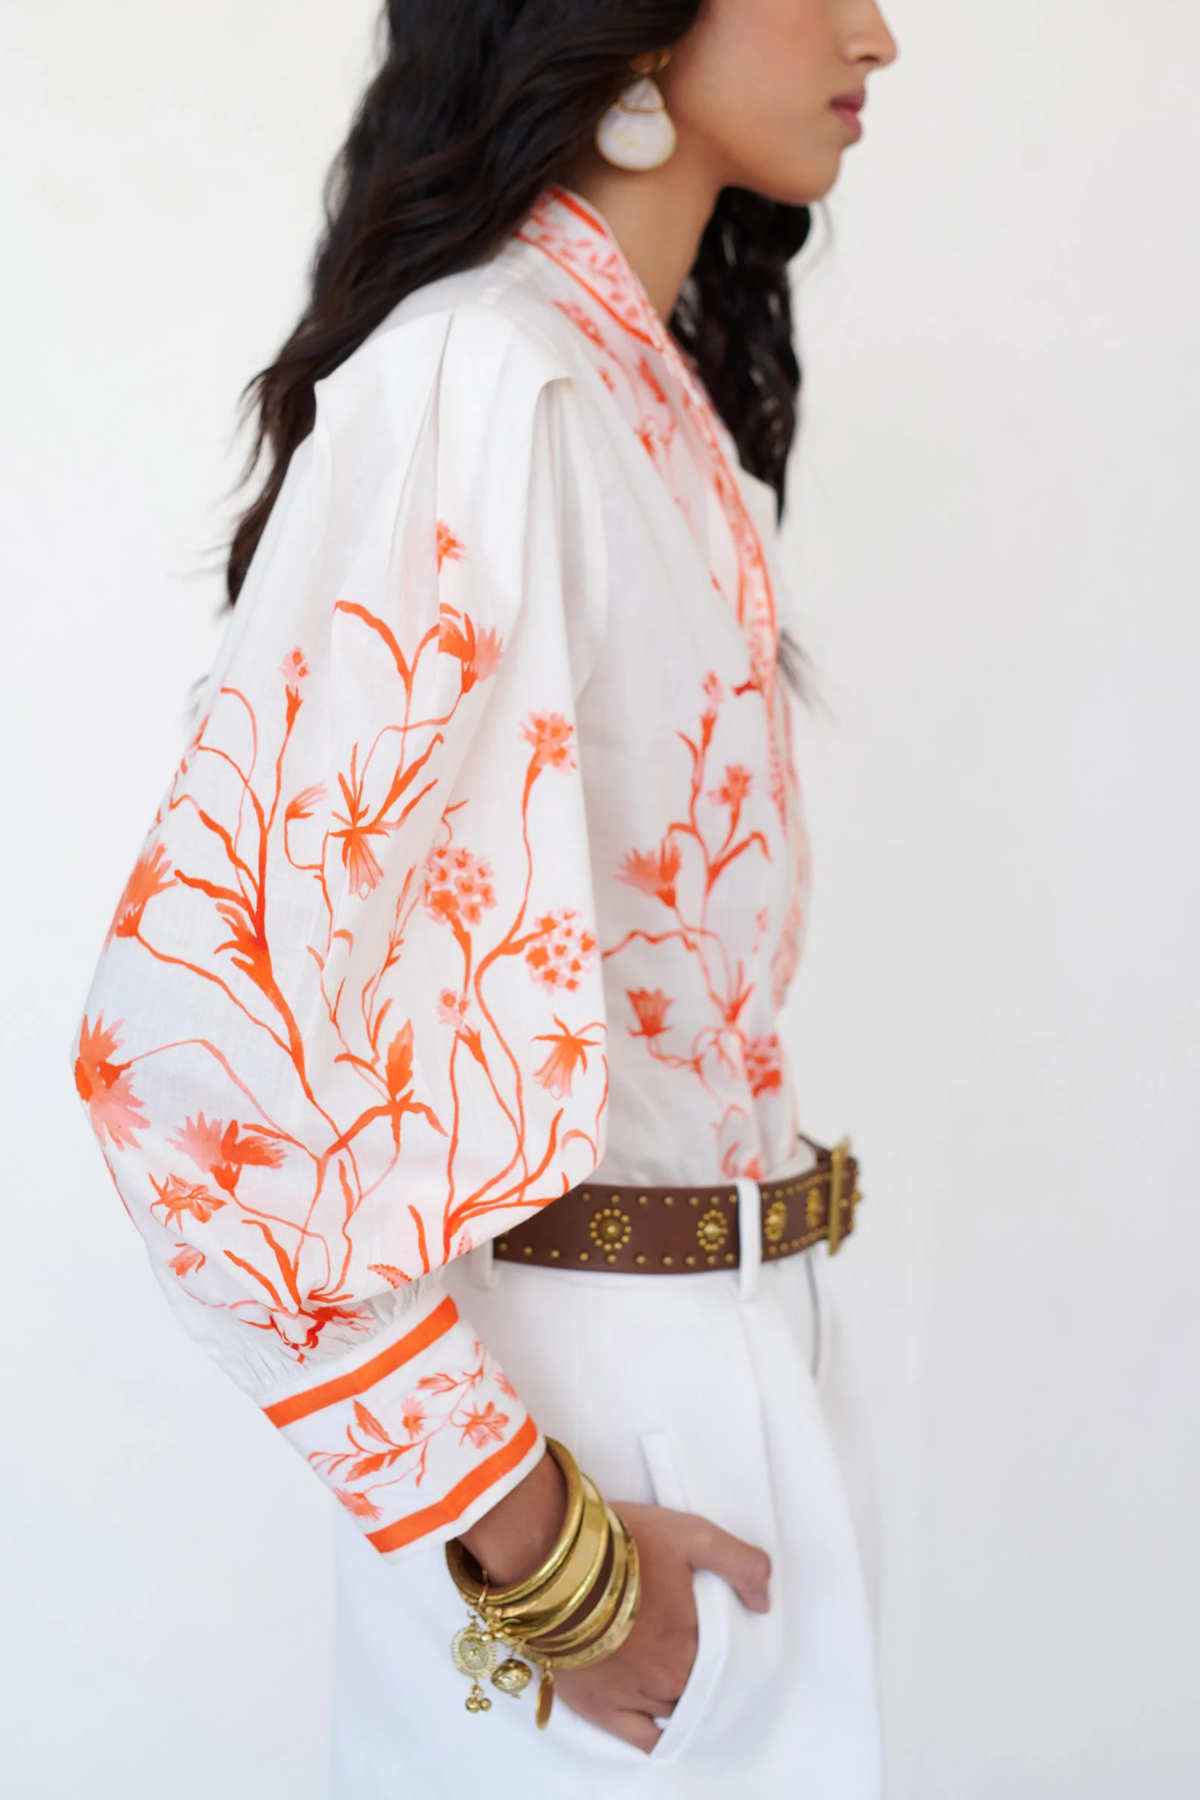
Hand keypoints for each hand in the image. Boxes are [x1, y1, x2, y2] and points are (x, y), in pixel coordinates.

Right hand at [553, 1502, 770, 1752]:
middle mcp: (671, 1676)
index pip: (730, 1657)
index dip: (729, 1645)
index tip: (720, 1631)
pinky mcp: (603, 1710)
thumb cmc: (623, 1543)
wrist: (552, 1562)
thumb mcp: (692, 1534)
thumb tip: (764, 1603)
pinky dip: (660, 1737)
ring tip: (678, 1677)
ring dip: (684, 1696)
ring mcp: (637, 1697)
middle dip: (705, 1671)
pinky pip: (644, 1740)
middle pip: (704, 1684)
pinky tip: (667, 1727)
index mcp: (696, 1638)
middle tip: (696, 1648)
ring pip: (679, 1709)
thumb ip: (741, 1563)